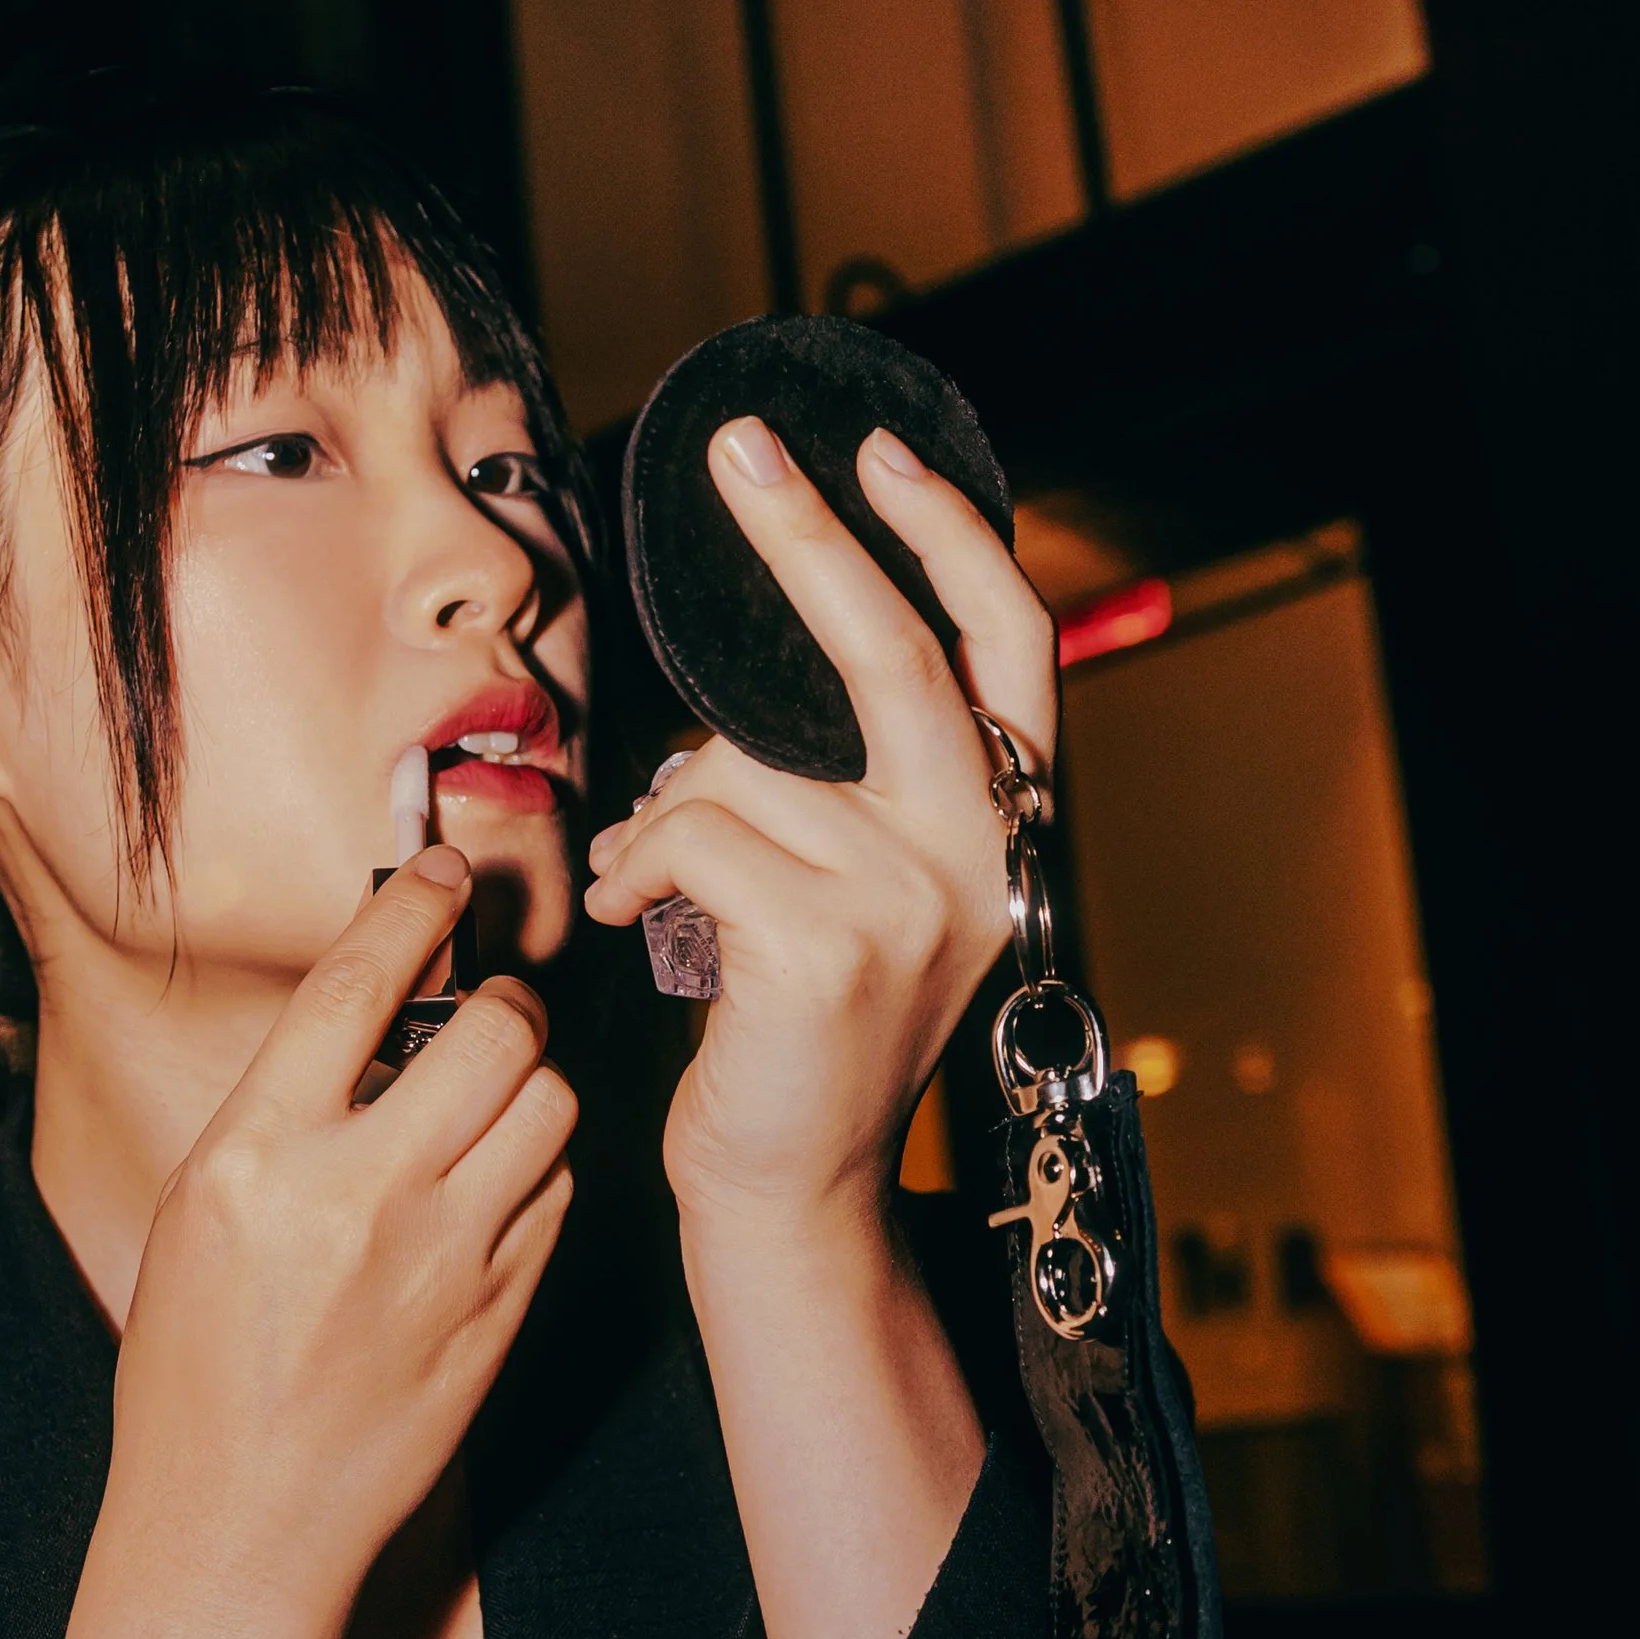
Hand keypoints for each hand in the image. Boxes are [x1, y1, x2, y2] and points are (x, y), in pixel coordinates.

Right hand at [111, 849, 576, 1625]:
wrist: (241, 1520)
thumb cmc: (198, 1364)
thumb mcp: (198, 1211)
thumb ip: (284, 1109)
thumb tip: (372, 1009)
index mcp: (256, 1155)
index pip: (357, 983)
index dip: (414, 904)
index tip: (444, 872)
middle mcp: (359, 1196)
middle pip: (495, 1032)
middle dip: (504, 1001)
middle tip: (486, 1012)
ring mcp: (444, 1260)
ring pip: (551, 1106)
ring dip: (532, 1083)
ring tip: (494, 1103)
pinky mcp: (502, 1314)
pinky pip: (558, 1194)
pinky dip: (539, 1170)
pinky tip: (495, 1189)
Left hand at [583, 418, 1055, 1231]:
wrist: (789, 1187)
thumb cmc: (795, 1025)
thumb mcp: (855, 886)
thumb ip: (842, 781)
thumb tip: (750, 676)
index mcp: (999, 826)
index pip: (1010, 647)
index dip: (955, 538)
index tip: (884, 452)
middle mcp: (979, 857)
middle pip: (896, 656)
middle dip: (810, 536)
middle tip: (744, 451)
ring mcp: (913, 906)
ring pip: (746, 765)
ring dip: (666, 803)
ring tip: (643, 871)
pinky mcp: (827, 951)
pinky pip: (697, 835)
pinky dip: (638, 861)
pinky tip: (629, 908)